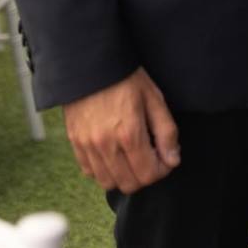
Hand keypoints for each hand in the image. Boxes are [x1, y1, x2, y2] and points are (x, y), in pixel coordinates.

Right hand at [63, 67, 180, 192]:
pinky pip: (90, 172)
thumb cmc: (126, 78)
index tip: (165, 157)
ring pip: (108, 183)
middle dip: (144, 175)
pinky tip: (113, 153)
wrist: (91, 63)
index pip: (148, 175)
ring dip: (124, 176)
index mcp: (129, 134)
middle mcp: (106, 145)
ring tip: (132, 156)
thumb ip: (166, 132)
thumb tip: (172, 160)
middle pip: (129, 184)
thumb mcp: (154, 98)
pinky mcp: (75, 143)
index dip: (162, 170)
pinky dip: (104, 170)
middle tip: (150, 156)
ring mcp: (87, 146)